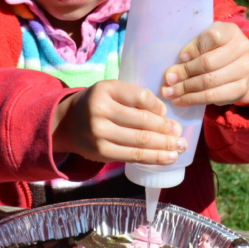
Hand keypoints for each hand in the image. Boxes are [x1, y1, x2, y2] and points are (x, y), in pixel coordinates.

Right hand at [52, 80, 186, 164]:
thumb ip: (134, 97)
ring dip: (164, 146)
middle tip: (180, 133)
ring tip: (179, 147)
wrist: (68, 123)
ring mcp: (100, 134)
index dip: (158, 106)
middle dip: (166, 129)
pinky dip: (153, 158)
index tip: (166, 113)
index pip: (140, 97)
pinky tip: (167, 157)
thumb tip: (164, 114)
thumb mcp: (111, 90)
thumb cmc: (97, 103)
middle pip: (142, 121)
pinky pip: (133, 156)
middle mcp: (100, 110)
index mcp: (105, 89)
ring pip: (140, 141)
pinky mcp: (102, 153)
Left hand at [161, 22, 248, 106]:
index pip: (211, 38)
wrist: (237, 66)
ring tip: (169, 92)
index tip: (180, 58)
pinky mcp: (241, 89)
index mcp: (230, 31)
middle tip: (169, 80)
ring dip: (186, 89)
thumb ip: (190, 52)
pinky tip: (180, 100)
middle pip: (208, 62)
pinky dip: (193, 99)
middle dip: (185, 73)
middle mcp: (242, 48)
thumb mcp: (204, 42)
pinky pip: (213, 96)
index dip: (193, 49)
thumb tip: (172, 73)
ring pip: (209, 81)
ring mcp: (244, 69)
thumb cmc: (213, 50)